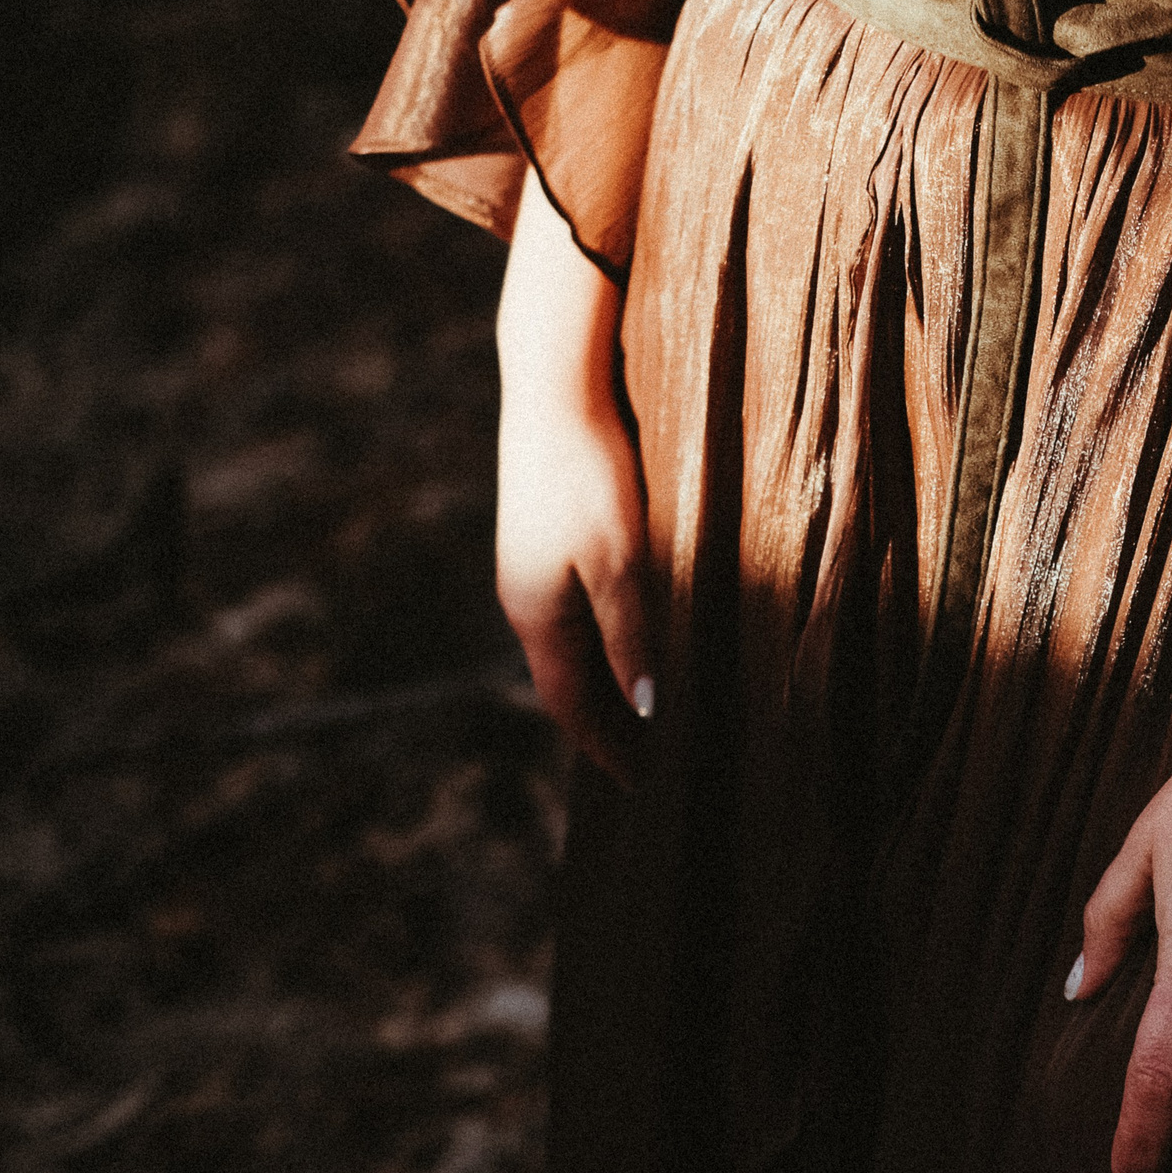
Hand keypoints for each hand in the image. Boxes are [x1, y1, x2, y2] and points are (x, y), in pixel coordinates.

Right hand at [495, 170, 654, 782]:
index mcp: (539, 614)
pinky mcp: (539, 537)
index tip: (642, 784)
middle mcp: (523, 598)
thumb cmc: (592, 474)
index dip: (607, 747)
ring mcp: (526, 567)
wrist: (552, 387)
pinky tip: (622, 640)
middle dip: (603, 726)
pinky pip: (568, 614)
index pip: (572, 704)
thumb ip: (633, 635)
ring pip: (566, 648)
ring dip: (600, 686)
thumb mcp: (623, 560)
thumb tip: (648, 707)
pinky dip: (597, 645)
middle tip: (645, 763)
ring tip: (640, 715)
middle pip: (565, 683)